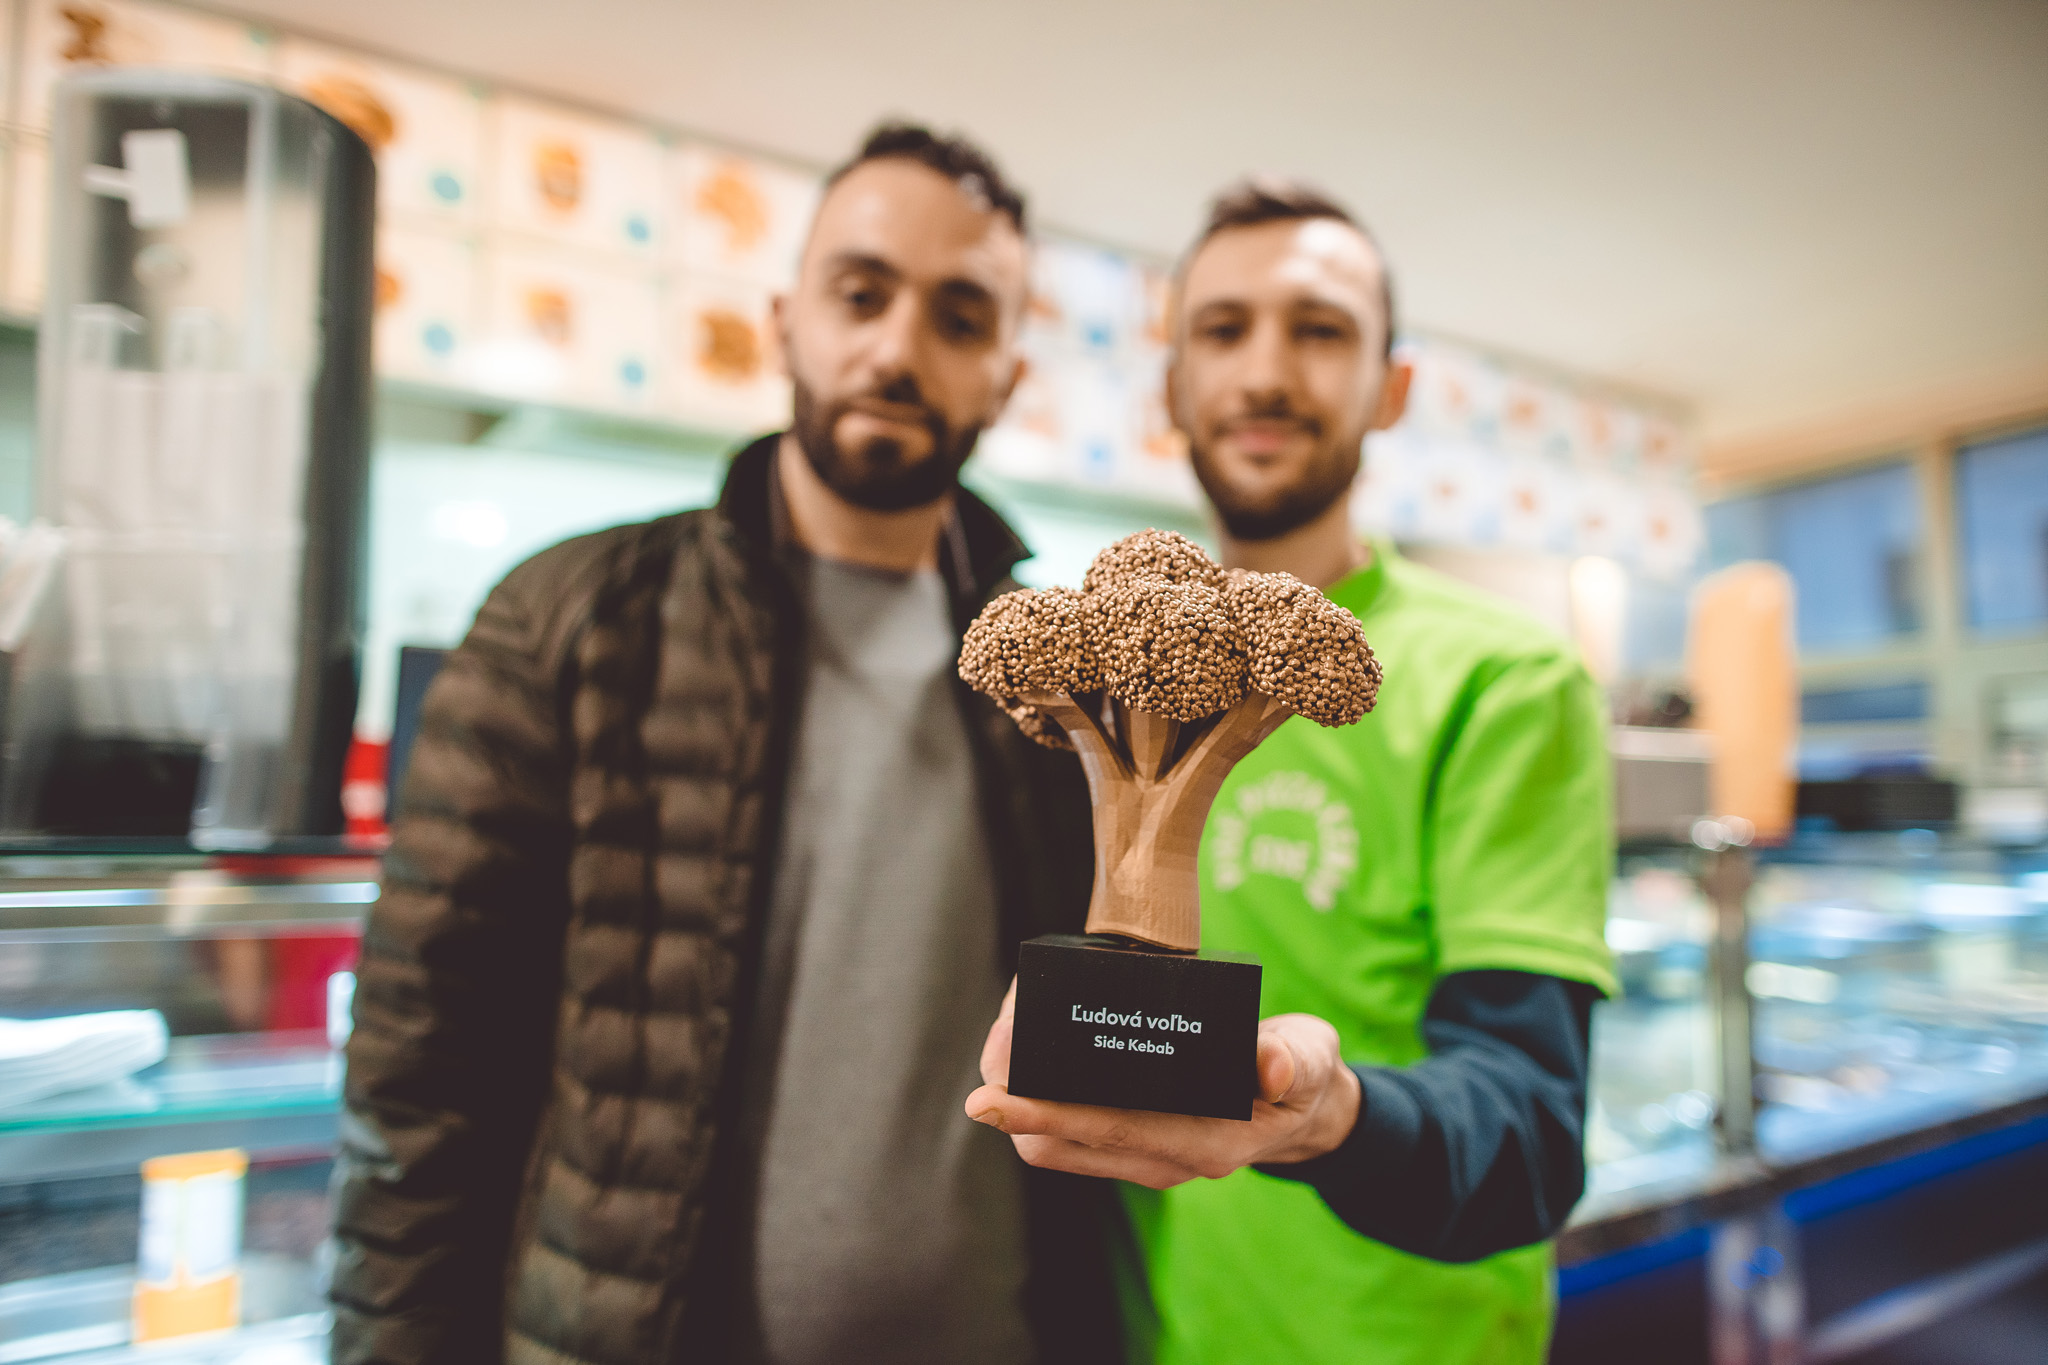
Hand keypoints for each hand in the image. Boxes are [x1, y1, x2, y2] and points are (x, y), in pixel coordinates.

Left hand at [964, 978, 1361, 1188]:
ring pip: (1054, 1142)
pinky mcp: (1133, 1142)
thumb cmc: (1303, 1076)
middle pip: (1058, 1143)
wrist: (1306, 1110)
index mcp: (1203, 1143)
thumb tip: (1272, 1065)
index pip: (1103, 1132)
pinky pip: (1068, 1131)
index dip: (1042, 1112)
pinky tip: (1030, 1048)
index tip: (990, 1094)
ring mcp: (1144, 1155)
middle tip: (998, 1034)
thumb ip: (1294, 1061)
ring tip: (1008, 1030)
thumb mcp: (1311, 1059)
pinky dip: (1041, 1093)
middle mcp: (1164, 1159)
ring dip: (1022, 1094)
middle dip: (1016, 1097)